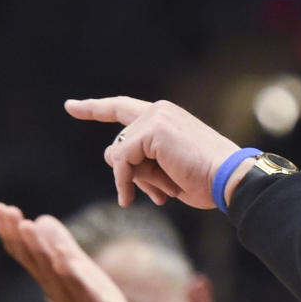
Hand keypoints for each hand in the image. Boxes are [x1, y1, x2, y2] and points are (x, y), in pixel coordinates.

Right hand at [0, 202, 143, 301]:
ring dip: (39, 248)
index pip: (26, 252)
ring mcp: (74, 298)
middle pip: (33, 259)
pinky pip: (80, 288)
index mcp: (51, 277)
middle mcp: (56, 288)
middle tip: (6, 210)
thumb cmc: (95, 301)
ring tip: (27, 225)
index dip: (12, 231)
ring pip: (52, 272)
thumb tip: (41, 218)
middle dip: (18, 235)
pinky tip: (64, 257)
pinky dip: (71, 273)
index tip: (1, 207)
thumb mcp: (78, 267)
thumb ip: (61, 245)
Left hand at [64, 97, 239, 208]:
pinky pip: (121, 160)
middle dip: (128, 174)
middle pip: (119, 144)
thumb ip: (139, 162)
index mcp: (167, 117)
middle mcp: (159, 111)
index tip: (70, 106)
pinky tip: (141, 195)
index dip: (94, 108)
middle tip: (148, 195)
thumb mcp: (166, 172)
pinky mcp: (152, 130)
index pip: (122, 109)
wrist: (229, 179)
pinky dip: (126, 180)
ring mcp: (155, 118)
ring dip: (132, 180)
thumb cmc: (205, 179)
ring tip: (160, 194)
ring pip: (119, 154)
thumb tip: (109, 158)